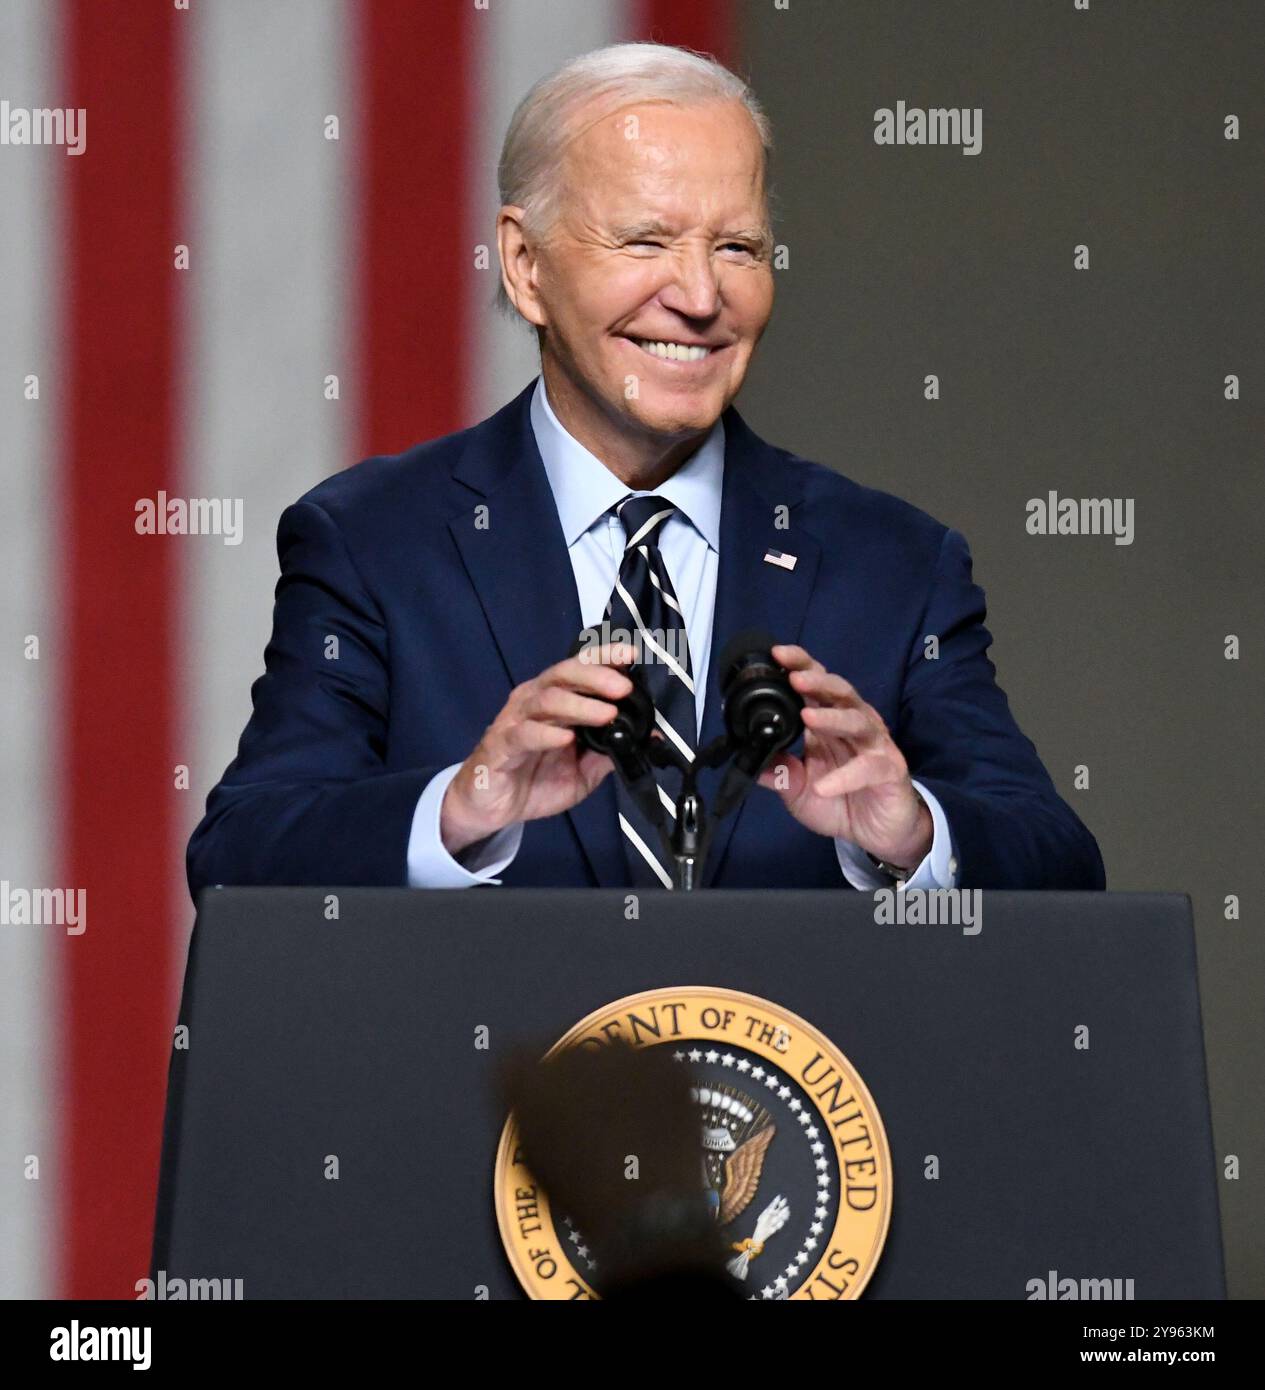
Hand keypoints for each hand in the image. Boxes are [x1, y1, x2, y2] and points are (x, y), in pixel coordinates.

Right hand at [440, 642, 634, 854]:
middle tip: (623, 687)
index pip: (579, 668)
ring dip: (579, 705)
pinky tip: (565, 739)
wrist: (492, 808)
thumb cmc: (535, 780)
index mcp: (555, 700)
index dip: (604, 657)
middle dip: (596, 676)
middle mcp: (534, 701)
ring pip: (546, 701)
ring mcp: (515, 721)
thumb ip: (611, 751)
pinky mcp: (500, 746)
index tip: (630, 655)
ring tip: (606, 714)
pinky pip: (523, 734)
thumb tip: (648, 737)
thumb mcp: (583, 771)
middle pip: (563, 674)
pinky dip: (547, 734)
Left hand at [754, 644, 931, 869]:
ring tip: (808, 717)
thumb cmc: (841, 801)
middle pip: (840, 692)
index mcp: (829, 722)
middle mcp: (854, 726)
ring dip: (832, 717)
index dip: (800, 666)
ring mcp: (875, 746)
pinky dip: (846, 776)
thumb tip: (750, 760)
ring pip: (857, 721)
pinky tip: (825, 785)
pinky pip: (869, 768)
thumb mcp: (798, 790)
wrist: (877, 832)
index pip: (817, 685)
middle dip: (817, 682)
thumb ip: (778, 773)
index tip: (777, 654)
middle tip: (795, 678)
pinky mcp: (890, 771)